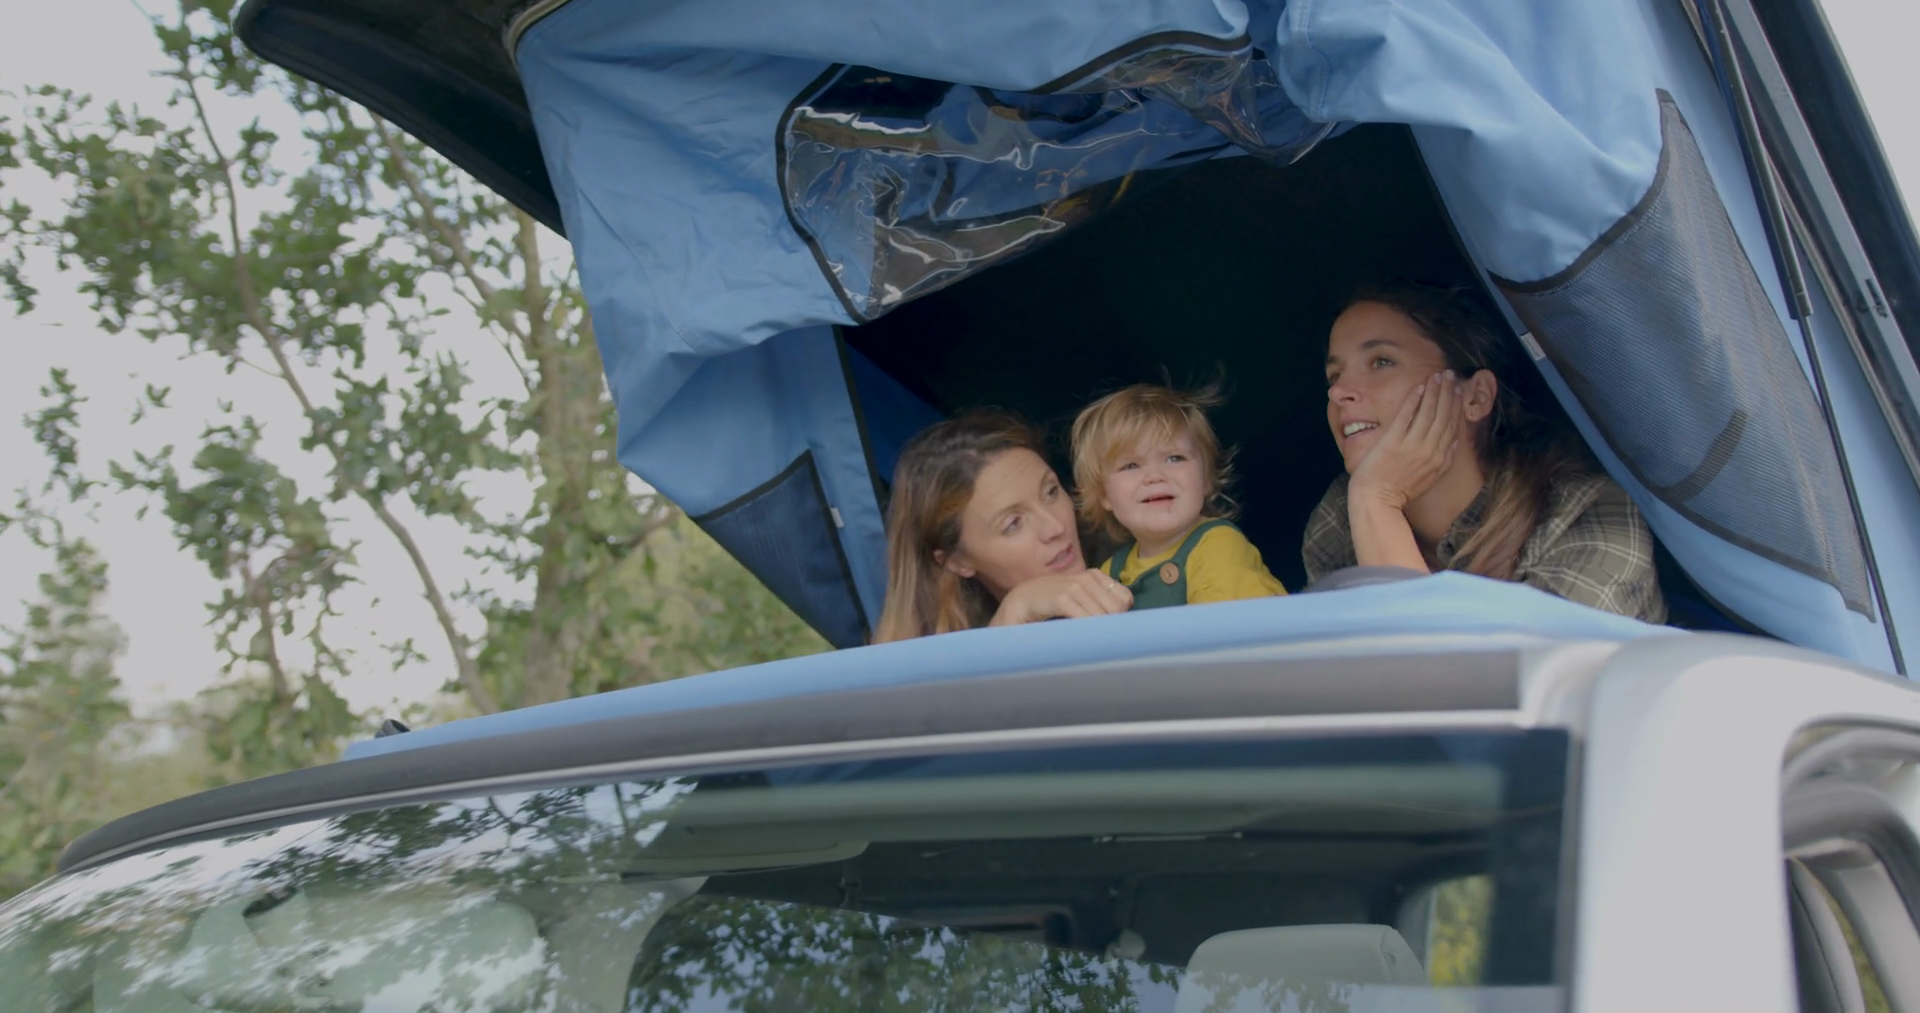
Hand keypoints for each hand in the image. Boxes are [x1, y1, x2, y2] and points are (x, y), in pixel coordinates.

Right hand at [990, 569, 1132, 625]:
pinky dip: (1087, 631)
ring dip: (1099, 630)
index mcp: (1094, 575)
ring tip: (1088, 637)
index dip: (1120, 615)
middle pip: (1117, 609)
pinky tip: (1080, 636)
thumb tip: (1124, 617)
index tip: (1108, 625)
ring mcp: (1075, 587)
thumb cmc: (1051, 602)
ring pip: (1104, 616)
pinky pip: (1086, 619)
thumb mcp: (1079, 596)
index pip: (1125, 598)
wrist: (1021, 601)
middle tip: (1098, 635)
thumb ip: (1099, 601)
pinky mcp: (1063, 598)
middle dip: (1111, 624)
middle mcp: (1087, 578)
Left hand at [1349, 371, 1463, 510]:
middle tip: (1450, 375)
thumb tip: (1454, 442)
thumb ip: (1443, 460)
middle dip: (1447, 392)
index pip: (1451, 426)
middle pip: (1443, 415)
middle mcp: (1429, 450)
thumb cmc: (1400, 490)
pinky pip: (1406, 416)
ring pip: (1428, 412)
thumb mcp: (1430, 478)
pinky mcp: (1393, 442)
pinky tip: (1419, 387)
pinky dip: (1414, 400)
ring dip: (1434, 391)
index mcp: (1440, 458)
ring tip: (1437, 375)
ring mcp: (1411, 445)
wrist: (1377, 500)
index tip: (1458, 390)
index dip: (1455, 406)